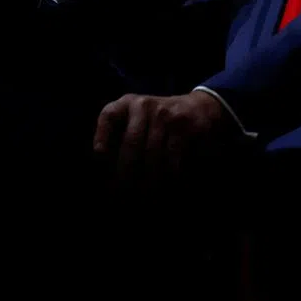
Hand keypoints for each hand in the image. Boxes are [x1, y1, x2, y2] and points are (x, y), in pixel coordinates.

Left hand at [94, 91, 235, 186]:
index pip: (109, 114)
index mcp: (128, 103)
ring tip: (145, 197)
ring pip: (152, 153)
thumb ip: (118, 132)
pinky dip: (169, 174)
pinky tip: (167, 186)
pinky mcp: (185, 125)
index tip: (100, 154)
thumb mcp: (137, 116)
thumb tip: (102, 158)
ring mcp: (166, 114)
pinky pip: (173, 156)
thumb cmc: (159, 119)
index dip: (102, 135)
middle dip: (126, 172)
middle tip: (123, 195)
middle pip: (131, 143)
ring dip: (148, 179)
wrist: (200, 106)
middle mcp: (145, 105)